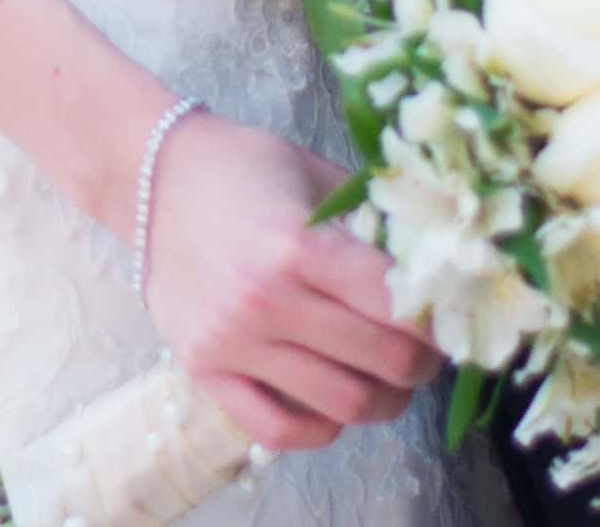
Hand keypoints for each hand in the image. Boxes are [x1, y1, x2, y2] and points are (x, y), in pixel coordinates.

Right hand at [140, 112, 437, 451]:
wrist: (152, 178)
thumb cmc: (245, 169)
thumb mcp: (318, 179)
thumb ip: (376, 228)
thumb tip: (439, 277)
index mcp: (297, 245)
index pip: (399, 307)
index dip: (439, 319)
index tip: (447, 317)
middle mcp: (264, 299)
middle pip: (384, 361)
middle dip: (422, 363)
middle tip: (425, 352)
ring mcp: (231, 340)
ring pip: (343, 403)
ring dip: (385, 401)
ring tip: (388, 381)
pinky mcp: (204, 368)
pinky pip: (278, 429)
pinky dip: (321, 428)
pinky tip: (334, 404)